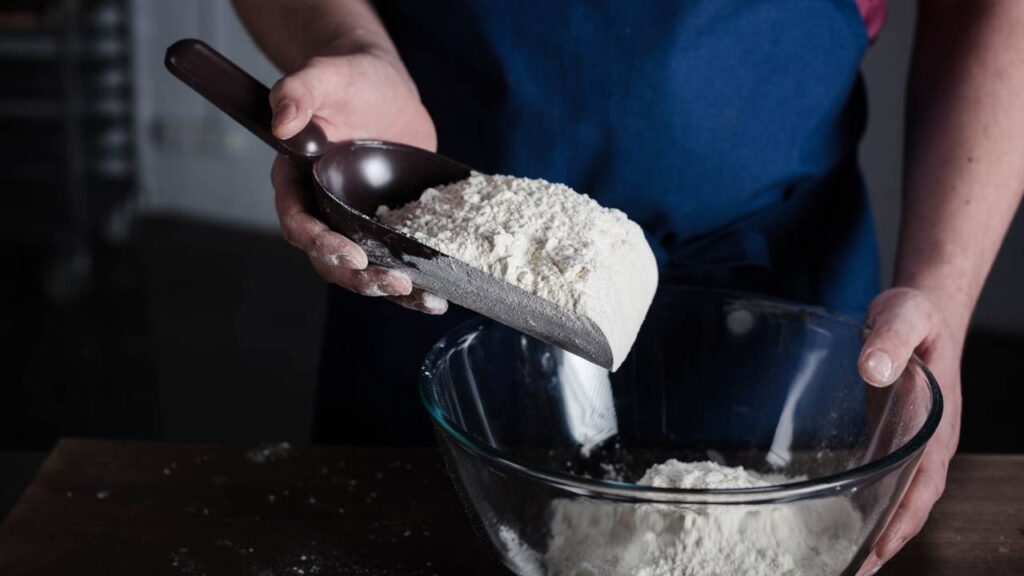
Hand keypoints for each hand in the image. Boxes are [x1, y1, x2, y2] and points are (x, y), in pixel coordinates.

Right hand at [269, 49, 445, 313]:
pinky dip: (415, 281)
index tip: (349, 254)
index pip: (297, 222)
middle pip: (329, 259)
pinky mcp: (388, 224)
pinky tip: (440, 294)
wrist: (383, 85)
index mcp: (296, 180)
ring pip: (363, 268)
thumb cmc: (348, 77)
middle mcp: (322, 208)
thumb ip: (297, 92)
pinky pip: (396, 259)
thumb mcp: (325, 75)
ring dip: (390, 289)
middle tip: (393, 282)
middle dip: (360, 277)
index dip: (319, 243)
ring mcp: (355, 221)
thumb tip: (283, 122)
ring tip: (425, 299)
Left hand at [855, 288, 962, 574]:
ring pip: (898, 498)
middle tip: (852, 573)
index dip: (903, 520)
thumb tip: (873, 369)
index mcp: (937, 423)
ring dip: (877, 532)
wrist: (920, 311)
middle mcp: (928, 443)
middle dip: (886, 541)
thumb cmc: (914, 316)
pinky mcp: (893, 440)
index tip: (879, 550)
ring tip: (845, 565)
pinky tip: (843, 525)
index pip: (924, 483)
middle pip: (912, 504)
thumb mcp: (902, 316)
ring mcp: (913, 445)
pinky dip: (870, 507)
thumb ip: (888, 339)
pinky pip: (884, 481)